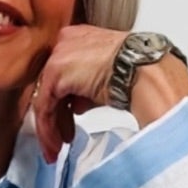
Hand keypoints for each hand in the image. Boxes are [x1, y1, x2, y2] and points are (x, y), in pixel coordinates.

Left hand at [31, 27, 187, 163]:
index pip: (60, 76)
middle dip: (55, 118)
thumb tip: (77, 106)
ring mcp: (58, 56)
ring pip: (45, 99)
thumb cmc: (135, 73)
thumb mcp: (104, 79)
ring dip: (50, 128)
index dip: (62, 104)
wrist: (143, 71)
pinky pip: (45, 106)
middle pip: (51, 88)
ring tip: (56, 148)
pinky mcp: (55, 72)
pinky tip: (55, 144)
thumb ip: (85, 90)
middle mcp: (65, 43)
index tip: (66, 125)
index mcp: (78, 38)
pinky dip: (48, 128)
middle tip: (59, 140)